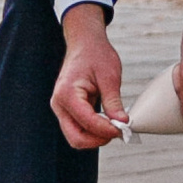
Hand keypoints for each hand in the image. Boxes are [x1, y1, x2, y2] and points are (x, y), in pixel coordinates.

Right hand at [51, 5, 127, 148]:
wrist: (84, 42)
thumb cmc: (95, 54)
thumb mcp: (109, 76)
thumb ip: (114, 102)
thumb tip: (122, 123)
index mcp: (67, 94)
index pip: (87, 122)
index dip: (106, 129)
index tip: (123, 128)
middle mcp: (59, 104)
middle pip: (75, 138)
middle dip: (98, 140)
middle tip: (118, 133)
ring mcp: (61, 108)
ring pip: (76, 136)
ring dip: (95, 137)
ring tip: (115, 127)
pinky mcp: (67, 109)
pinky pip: (78, 128)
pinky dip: (93, 130)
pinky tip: (108, 123)